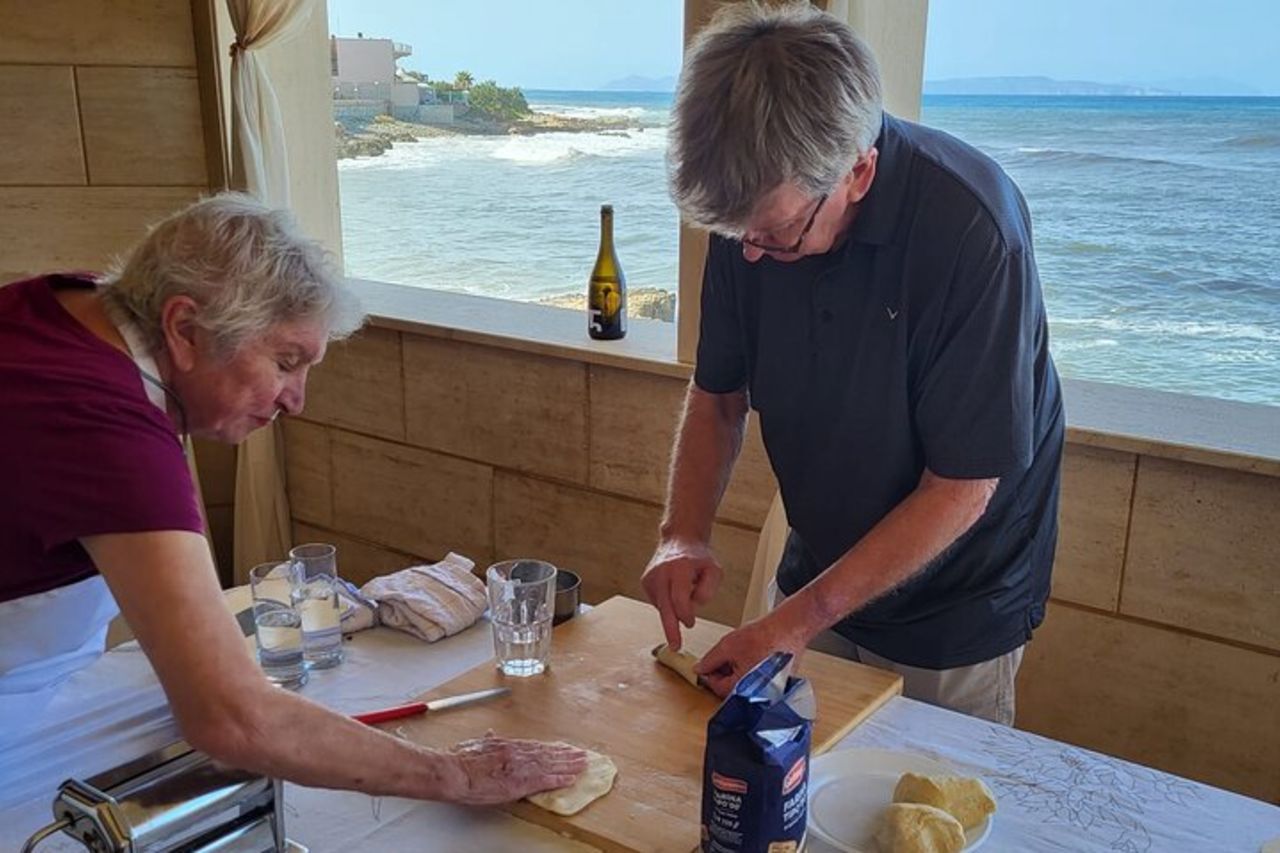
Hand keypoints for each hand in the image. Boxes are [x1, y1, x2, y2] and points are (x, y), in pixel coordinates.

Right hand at [440, 735, 586, 804]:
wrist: (455, 771)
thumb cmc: (461, 760)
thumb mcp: (475, 744)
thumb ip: (487, 740)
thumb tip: (491, 733)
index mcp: (508, 745)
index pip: (535, 746)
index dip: (551, 748)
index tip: (563, 748)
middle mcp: (518, 753)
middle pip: (547, 754)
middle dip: (566, 755)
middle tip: (582, 755)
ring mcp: (520, 767)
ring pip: (550, 765)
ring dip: (568, 765)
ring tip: (582, 764)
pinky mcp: (520, 782)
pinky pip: (544, 780)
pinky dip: (559, 779)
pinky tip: (571, 779)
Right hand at [640, 538, 723, 650]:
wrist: (679, 539)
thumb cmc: (699, 557)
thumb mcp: (714, 570)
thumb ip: (708, 589)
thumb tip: (693, 606)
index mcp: (679, 568)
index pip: (679, 599)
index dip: (685, 614)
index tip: (691, 624)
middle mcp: (661, 572)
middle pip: (665, 607)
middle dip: (670, 629)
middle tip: (675, 646)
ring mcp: (651, 577)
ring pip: (662, 606)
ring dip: (674, 608)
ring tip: (684, 589)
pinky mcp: (645, 581)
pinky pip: (658, 601)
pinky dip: (668, 602)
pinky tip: (674, 589)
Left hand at [695, 614, 807, 697]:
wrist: (791, 628)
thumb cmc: (765, 635)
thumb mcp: (728, 645)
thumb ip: (710, 660)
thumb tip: (700, 669)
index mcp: (744, 688)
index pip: (717, 688)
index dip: (710, 674)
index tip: (707, 665)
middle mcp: (759, 695)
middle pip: (732, 689)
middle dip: (725, 673)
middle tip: (725, 657)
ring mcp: (770, 691)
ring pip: (745, 686)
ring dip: (738, 673)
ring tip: (742, 654)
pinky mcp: (779, 685)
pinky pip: (759, 683)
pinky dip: (752, 673)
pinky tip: (754, 657)